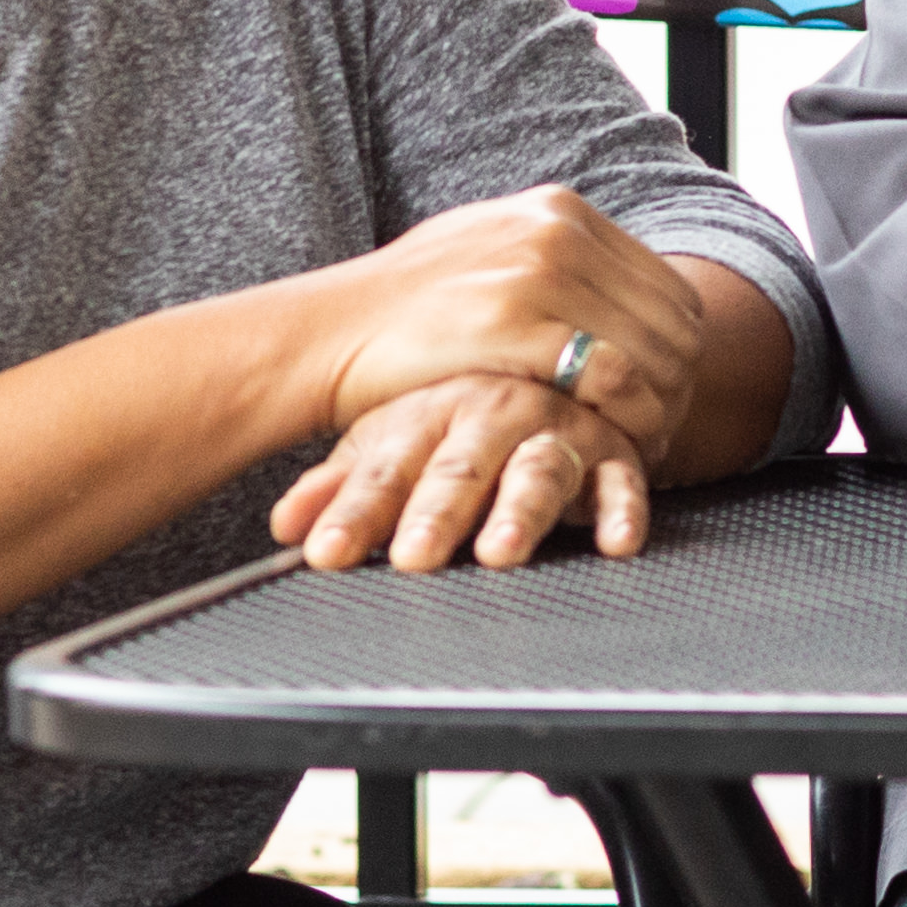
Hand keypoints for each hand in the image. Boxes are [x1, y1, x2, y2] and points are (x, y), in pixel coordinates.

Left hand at [273, 372, 651, 569]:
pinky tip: (615, 541)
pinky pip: (622, 479)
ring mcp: (552, 428)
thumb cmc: (456, 419)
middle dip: (436, 512)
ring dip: (520, 511)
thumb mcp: (392, 445)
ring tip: (500, 550)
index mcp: (427, 412)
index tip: (328, 551)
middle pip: (460, 466)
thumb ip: (341, 489)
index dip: (355, 510)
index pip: (384, 467)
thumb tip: (284, 525)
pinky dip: (622, 508)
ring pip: (538, 469)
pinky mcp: (610, 447)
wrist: (547, 351)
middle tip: (414, 555)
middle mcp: (492, 414)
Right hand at [308, 187, 702, 451]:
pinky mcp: (514, 321)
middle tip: (665, 433)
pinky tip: (618, 446)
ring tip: (644, 447)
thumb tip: (616, 282)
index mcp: (559, 209)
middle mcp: (556, 229)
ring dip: (662, 408)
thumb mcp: (488, 251)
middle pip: (672, 319)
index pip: (668, 284)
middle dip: (679, 385)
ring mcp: (536, 270)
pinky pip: (611, 376)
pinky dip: (628, 418)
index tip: (667, 396)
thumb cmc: (403, 312)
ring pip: (651, 350)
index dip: (680, 350)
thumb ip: (554, 258)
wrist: (327, 333)